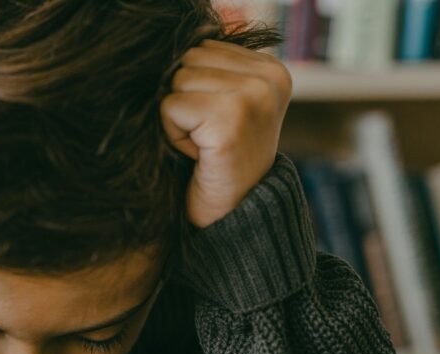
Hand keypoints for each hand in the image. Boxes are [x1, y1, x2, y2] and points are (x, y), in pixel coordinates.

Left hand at [161, 39, 291, 227]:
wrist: (234, 218)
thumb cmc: (218, 164)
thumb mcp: (223, 107)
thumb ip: (209, 73)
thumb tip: (168, 54)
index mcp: (271, 69)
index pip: (201, 49)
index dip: (196, 90)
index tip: (218, 125)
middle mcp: (268, 78)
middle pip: (188, 60)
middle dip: (185, 100)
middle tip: (208, 137)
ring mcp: (253, 96)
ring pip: (177, 80)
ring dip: (179, 119)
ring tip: (205, 145)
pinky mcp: (230, 118)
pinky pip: (170, 107)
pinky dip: (174, 135)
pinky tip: (200, 155)